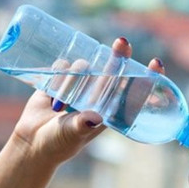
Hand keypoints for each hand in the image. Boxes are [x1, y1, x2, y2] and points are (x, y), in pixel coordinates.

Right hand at [10, 38, 165, 164]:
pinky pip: (63, 66)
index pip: (133, 91)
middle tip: (122, 43)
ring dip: (73, 78)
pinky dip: (58, 73)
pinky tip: (50, 92)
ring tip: (60, 104)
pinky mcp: (60, 80)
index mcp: (108, 110)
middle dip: (119, 56)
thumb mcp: (70, 135)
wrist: (31, 143)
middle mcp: (97, 96)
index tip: (157, 63)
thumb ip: (81, 125)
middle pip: (114, 70)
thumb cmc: (57, 144)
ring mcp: (79, 86)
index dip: (147, 78)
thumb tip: (94, 117)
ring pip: (84, 67)